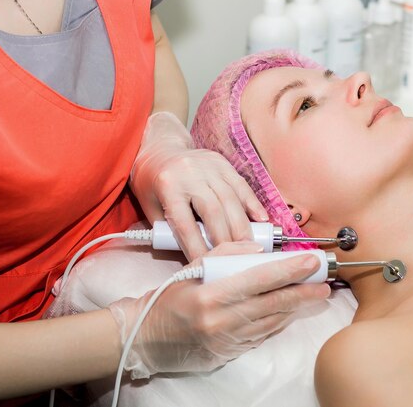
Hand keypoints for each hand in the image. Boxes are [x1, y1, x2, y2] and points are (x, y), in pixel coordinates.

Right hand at [108, 242, 330, 377]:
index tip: (310, 262)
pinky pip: (260, 336)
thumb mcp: (190, 268)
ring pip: (271, 321)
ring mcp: (226, 341)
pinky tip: (288, 311)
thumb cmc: (167, 299)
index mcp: (211, 295)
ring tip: (314, 295)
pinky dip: (277, 322)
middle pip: (273, 303)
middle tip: (324, 282)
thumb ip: (224, 255)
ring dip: (295, 307)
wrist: (146, 338)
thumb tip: (259, 250)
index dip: (289, 270)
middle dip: (303, 292)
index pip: (260, 279)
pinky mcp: (228, 354)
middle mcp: (221, 321)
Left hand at [130, 112, 268, 260]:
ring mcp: (209, 166)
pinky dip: (253, 204)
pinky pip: (241, 185)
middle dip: (225, 239)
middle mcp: (190, 173)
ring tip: (248, 246)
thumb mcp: (150, 206)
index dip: (196, 246)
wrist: (160, 148)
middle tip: (233, 258)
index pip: (184, 223)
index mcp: (168, 185)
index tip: (205, 264)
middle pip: (213, 211)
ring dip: (242, 226)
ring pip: (231, 199)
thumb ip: (169, 229)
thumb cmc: (152, 183)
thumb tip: (195, 254)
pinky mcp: (223, 164)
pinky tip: (262, 219)